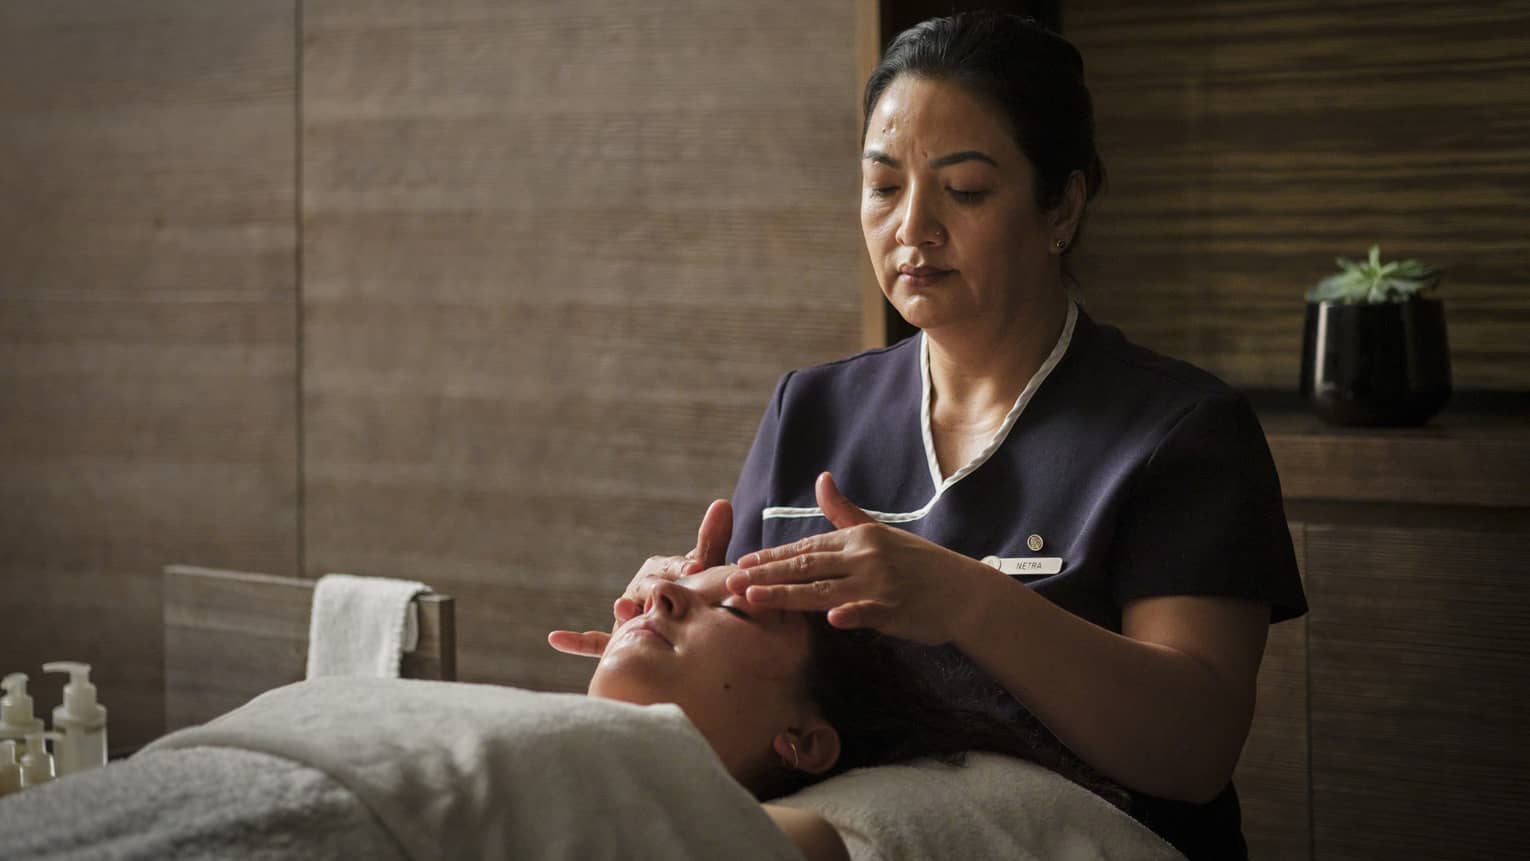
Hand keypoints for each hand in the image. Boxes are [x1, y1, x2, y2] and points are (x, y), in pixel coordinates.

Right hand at [547, 497, 733, 656]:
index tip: (696, 567)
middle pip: (644, 586)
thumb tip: (722, 502)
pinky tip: (556, 638)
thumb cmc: (702, 598)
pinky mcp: (619, 641)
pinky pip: (597, 642)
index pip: (669, 565)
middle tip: (663, 592)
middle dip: (653, 589)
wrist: (697, 631)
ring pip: (625, 611)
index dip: (683, 566)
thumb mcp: (710, 572)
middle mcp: (640, 588)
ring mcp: (628, 615)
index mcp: (660, 569)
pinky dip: (578, 640)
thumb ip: (711, 541)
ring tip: (624, 610)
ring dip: (623, 610)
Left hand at [727, 472, 982, 644]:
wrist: (963, 591)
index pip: (805, 547)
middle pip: (805, 566)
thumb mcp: (879, 532)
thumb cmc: (919, 564)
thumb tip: (821, 479)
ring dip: (785, 594)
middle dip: (764, 574)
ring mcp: (878, 583)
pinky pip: (867, 613)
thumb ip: (844, 511)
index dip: (770, 556)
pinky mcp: (895, 609)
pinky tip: (829, 620)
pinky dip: (849, 614)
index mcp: (857, 538)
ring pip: (823, 590)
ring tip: (753, 599)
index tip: (740, 562)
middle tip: (729, 581)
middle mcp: (864, 557)